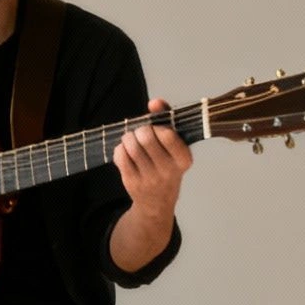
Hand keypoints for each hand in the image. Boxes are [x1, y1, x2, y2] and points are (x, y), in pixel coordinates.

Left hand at [112, 98, 191, 216]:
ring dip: (128, 138)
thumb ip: (166, 119)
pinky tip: (126, 152)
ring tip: (132, 141)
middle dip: (140, 130)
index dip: (157, 126)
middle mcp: (168, 170)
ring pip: (131, 145)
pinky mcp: (132, 182)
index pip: (167, 134)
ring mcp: (149, 178)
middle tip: (141, 134)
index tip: (156, 129)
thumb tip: (154, 102)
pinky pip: (120, 156)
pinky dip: (120, 149)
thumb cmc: (167, 166)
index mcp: (183, 159)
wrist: (157, 202)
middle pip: (146, 137)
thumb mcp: (174, 146)